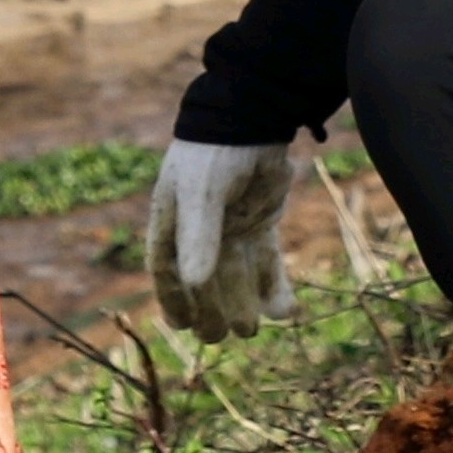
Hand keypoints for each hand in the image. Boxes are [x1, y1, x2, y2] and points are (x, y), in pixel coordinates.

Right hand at [148, 138, 296, 341]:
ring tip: (251, 329)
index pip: (167, 269)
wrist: (253, 116)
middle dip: (212, 309)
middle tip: (221, 335)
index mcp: (173, 220)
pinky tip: (284, 311)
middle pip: (204, 280)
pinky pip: (266, 261)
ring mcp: (232, 226)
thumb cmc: (215, 153)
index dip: (172, 299)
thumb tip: (192, 283)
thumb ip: (199, 236)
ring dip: (243, 303)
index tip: (181, 326)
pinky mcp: (261, 223)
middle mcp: (201, 229)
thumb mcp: (202, 192)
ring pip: (237, 275)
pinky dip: (274, 287)